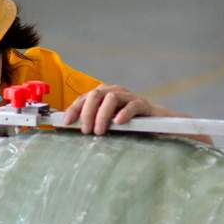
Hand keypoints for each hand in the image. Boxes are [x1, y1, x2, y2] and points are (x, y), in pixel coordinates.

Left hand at [63, 84, 212, 143]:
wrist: (158, 128)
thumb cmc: (129, 128)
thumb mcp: (107, 126)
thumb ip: (92, 124)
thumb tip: (69, 130)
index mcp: (103, 96)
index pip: (84, 98)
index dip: (74, 109)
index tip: (66, 122)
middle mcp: (115, 92)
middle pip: (96, 94)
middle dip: (87, 112)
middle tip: (85, 130)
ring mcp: (130, 97)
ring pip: (112, 97)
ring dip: (102, 114)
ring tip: (100, 131)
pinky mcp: (144, 104)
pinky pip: (133, 105)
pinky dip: (124, 113)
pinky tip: (119, 123)